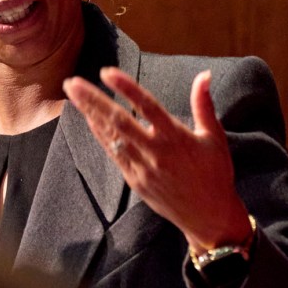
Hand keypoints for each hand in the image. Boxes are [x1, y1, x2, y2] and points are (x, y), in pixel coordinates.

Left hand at [62, 67, 251, 251]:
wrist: (209, 216)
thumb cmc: (215, 173)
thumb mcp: (214, 138)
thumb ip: (204, 105)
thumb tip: (203, 74)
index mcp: (177, 138)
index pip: (148, 106)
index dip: (126, 88)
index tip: (106, 71)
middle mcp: (156, 152)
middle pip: (119, 121)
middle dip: (93, 100)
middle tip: (72, 82)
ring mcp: (142, 168)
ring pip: (111, 137)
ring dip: (89, 114)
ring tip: (72, 94)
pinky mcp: (134, 180)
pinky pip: (113, 153)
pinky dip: (100, 134)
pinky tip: (88, 118)